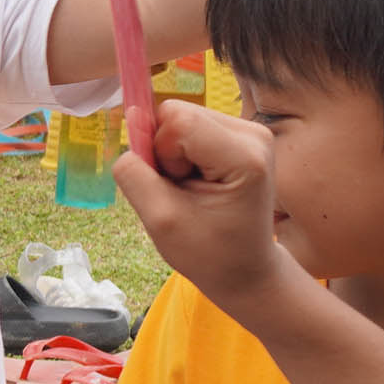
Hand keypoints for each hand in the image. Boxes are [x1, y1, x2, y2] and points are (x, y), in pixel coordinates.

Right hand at [112, 99, 300, 311]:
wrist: (246, 270)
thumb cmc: (207, 254)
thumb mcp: (161, 220)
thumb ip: (135, 171)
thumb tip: (130, 117)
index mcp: (244, 156)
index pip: (178, 119)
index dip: (160, 151)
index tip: (177, 187)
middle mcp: (254, 133)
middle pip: (179, 113)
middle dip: (166, 151)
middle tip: (183, 192)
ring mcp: (250, 131)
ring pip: (181, 117)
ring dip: (173, 154)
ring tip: (192, 191)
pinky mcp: (241, 135)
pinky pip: (190, 126)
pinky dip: (182, 154)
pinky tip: (197, 183)